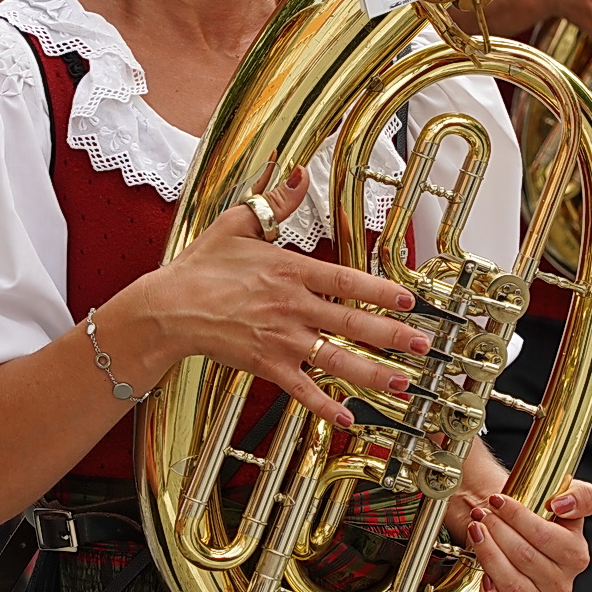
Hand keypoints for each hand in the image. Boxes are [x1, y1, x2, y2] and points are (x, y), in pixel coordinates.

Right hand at [140, 167, 431, 426]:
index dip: (382, 291)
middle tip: (424, 344)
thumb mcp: (238, 224)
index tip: (409, 299)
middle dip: (393, 335)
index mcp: (290, 270)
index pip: (347, 281)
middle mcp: (292, 306)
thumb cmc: (200, 267)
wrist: (168, 308)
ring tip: (402, 381)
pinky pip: (302, 388)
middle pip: (353, 322)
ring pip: (335, 359)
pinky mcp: (266, 365)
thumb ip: (274, 204)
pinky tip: (348, 417)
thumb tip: (297, 174)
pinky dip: (325, 405)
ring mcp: (281, 339)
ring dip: (372, 372)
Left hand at [468, 486, 591, 591]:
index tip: (498, 500)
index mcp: (576, 556)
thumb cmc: (538, 520)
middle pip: (524, 557)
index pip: (544, 536)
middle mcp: (561, 584)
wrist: (516, 538)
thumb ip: (580, 496)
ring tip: (475, 531)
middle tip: (482, 513)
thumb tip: (562, 504)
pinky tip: (482, 578)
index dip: (517, 516)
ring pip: (511, 584)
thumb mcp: (567, 500)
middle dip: (497, 530)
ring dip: (488, 554)